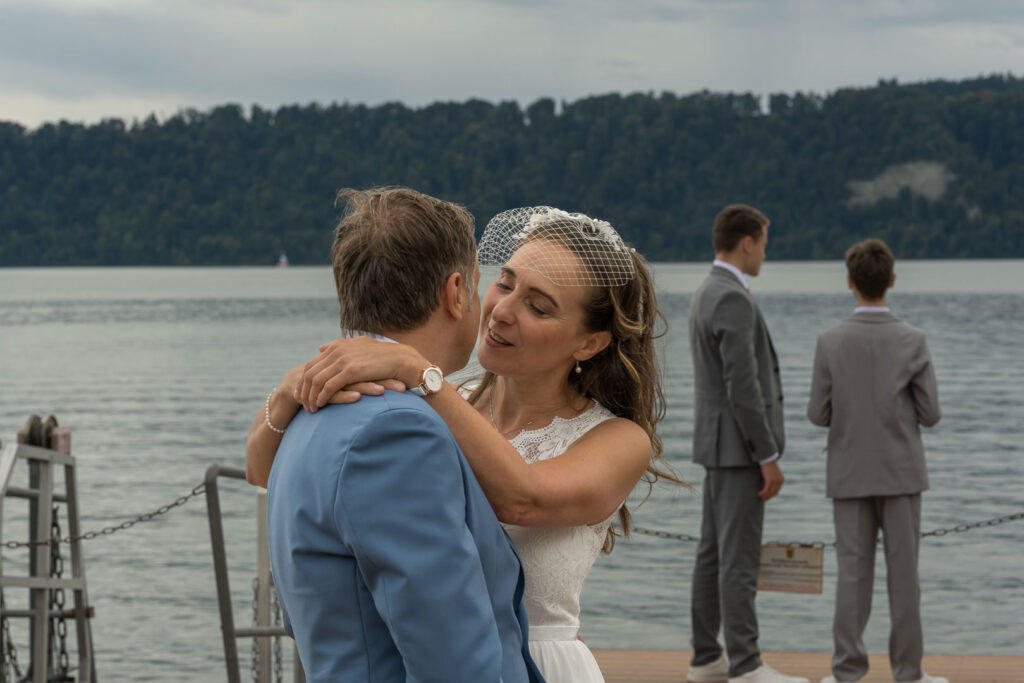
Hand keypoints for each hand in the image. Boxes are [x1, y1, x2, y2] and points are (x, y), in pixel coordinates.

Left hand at [294, 337, 423, 411]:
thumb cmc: (384, 358)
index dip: (303, 381)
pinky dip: (323, 397)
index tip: (300, 394)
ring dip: (312, 397)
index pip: (312, 365)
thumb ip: (339, 347)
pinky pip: (329, 386)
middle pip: (310, 373)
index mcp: (338, 346)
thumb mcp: (359, 347)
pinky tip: (321, 405)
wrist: (403, 360)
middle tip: (303, 405)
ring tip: (312, 409)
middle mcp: (337, 351)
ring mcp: (343, 359)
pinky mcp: (351, 370)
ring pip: (317, 381)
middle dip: (304, 391)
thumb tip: (321, 348)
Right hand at [758, 460, 783, 500]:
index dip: (772, 495)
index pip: (777, 490)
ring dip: (765, 496)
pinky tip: (759, 494)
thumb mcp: (773, 471)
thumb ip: (773, 476)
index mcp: (781, 479)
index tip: (767, 496)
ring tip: (760, 497)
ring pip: (770, 492)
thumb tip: (769, 481)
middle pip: (774, 492)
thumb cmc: (769, 463)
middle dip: (768, 496)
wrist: (768, 458)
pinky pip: (766, 489)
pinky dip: (763, 493)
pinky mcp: (770, 480)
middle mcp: (779, 481)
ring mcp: (775, 481)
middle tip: (763, 498)